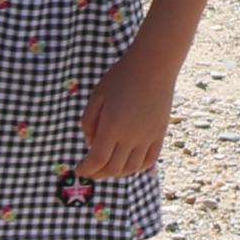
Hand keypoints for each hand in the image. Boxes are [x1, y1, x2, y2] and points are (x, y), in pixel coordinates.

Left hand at [79, 48, 178, 177]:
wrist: (153, 66)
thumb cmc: (121, 77)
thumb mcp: (97, 96)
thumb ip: (89, 122)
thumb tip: (90, 143)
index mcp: (112, 127)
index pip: (97, 160)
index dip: (86, 169)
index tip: (79, 170)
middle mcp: (131, 137)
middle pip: (113, 168)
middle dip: (99, 174)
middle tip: (90, 171)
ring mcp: (148, 137)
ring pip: (132, 168)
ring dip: (117, 173)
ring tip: (108, 169)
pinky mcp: (159, 134)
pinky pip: (149, 161)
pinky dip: (137, 168)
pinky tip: (128, 164)